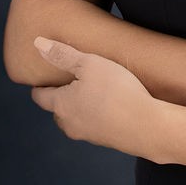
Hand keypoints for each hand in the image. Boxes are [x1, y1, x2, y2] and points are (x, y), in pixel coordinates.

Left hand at [30, 37, 162, 160]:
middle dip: (62, 96)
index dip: (41, 85)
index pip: (39, 96)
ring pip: (76, 119)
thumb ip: (63, 54)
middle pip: (57, 109)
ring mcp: (88, 135)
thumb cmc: (117, 91)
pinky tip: (113, 104)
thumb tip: (38, 44)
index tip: (45, 77)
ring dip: (81, 107)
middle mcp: (69, 124)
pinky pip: (95, 126)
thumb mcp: (90, 63)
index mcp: (60, 105)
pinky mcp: (106, 140)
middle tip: (73, 81)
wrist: (146, 126)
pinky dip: (98, 115)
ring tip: (95, 91)